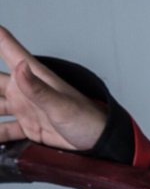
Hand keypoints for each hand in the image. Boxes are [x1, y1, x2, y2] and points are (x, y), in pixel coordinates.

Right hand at [0, 26, 105, 150]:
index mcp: (30, 74)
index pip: (4, 44)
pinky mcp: (26, 126)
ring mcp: (23, 107)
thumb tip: (20, 67)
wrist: (100, 144)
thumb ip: (39, 90)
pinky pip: (2, 130)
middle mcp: (23, 87)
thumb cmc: (88, 120)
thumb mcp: (62, 106)